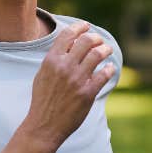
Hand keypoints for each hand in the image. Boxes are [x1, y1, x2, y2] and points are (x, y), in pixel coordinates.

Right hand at [23, 22, 115, 149]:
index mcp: (51, 61)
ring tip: (107, 51)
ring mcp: (77, 80)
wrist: (43, 126)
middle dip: (96, 38)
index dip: (79, 27)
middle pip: (86, 41)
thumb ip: (54, 60)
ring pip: (97, 55)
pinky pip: (104, 74)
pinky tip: (109, 68)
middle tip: (99, 41)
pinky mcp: (87, 93)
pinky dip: (109, 69)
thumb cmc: (42, 101)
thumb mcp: (42, 75)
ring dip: (105, 50)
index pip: (68, 35)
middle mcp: (64, 67)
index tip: (87, 26)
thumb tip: (68, 45)